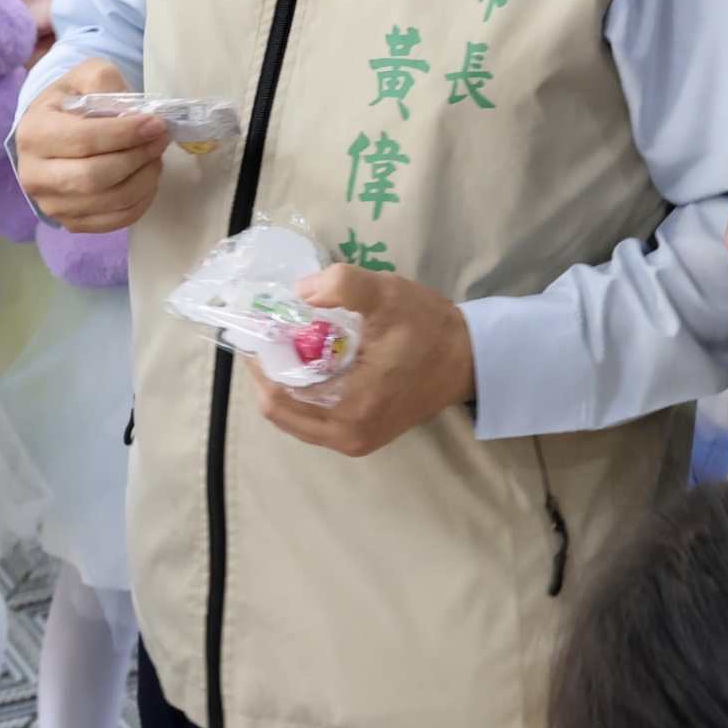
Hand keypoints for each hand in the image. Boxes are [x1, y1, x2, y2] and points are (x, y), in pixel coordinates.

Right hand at [13, 59, 167, 232]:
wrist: (54, 132)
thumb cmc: (71, 102)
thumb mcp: (85, 76)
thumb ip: (105, 81)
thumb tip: (134, 112)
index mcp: (33, 132)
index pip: (82, 139)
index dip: (124, 134)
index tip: (155, 124)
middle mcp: (33, 174)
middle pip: (94, 176)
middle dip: (136, 158)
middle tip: (160, 141)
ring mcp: (50, 204)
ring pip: (108, 201)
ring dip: (144, 180)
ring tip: (156, 158)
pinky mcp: (70, 222)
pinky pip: (114, 221)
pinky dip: (140, 202)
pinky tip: (147, 180)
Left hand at [249, 265, 473, 456]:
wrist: (469, 358)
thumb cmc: (428, 329)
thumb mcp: (387, 296)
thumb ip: (343, 286)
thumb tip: (300, 291)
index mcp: (350, 410)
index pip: (278, 395)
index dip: (261, 360)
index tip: (259, 328)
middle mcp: (347, 437)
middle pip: (280, 411)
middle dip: (268, 372)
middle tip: (270, 335)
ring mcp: (354, 441)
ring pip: (294, 418)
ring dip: (283, 382)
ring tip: (287, 345)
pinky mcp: (362, 437)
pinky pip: (313, 420)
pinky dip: (302, 393)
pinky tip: (309, 363)